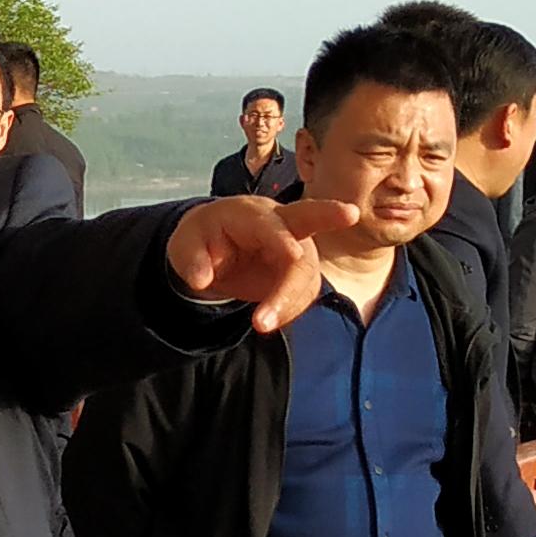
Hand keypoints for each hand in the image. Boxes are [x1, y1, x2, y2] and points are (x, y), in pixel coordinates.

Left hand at [164, 196, 363, 329]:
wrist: (215, 250)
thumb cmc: (202, 240)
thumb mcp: (184, 246)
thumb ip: (190, 260)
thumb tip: (202, 280)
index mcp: (249, 212)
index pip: (269, 223)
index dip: (282, 238)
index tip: (292, 255)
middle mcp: (279, 223)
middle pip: (308, 218)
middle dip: (329, 215)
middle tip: (351, 213)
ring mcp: (296, 245)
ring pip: (306, 271)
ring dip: (290, 299)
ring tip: (260, 324)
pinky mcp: (300, 270)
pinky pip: (304, 292)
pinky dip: (289, 309)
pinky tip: (267, 320)